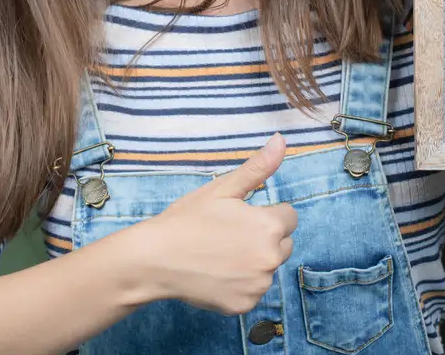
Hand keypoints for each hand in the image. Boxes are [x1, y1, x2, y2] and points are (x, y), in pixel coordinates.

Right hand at [132, 132, 296, 314]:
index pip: (289, 217)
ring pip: (268, 268)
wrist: (155, 259)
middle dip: (264, 238)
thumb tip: (281, 140)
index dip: (266, 214)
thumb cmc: (188, 219)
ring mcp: (258, 285)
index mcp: (269, 226)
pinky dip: (241, 284)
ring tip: (220, 255)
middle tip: (230, 235)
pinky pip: (253, 290)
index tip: (241, 217)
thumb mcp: (223, 188)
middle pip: (283, 244)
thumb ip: (258, 167)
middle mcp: (270, 258)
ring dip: (253, 262)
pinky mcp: (245, 305)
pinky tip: (217, 274)